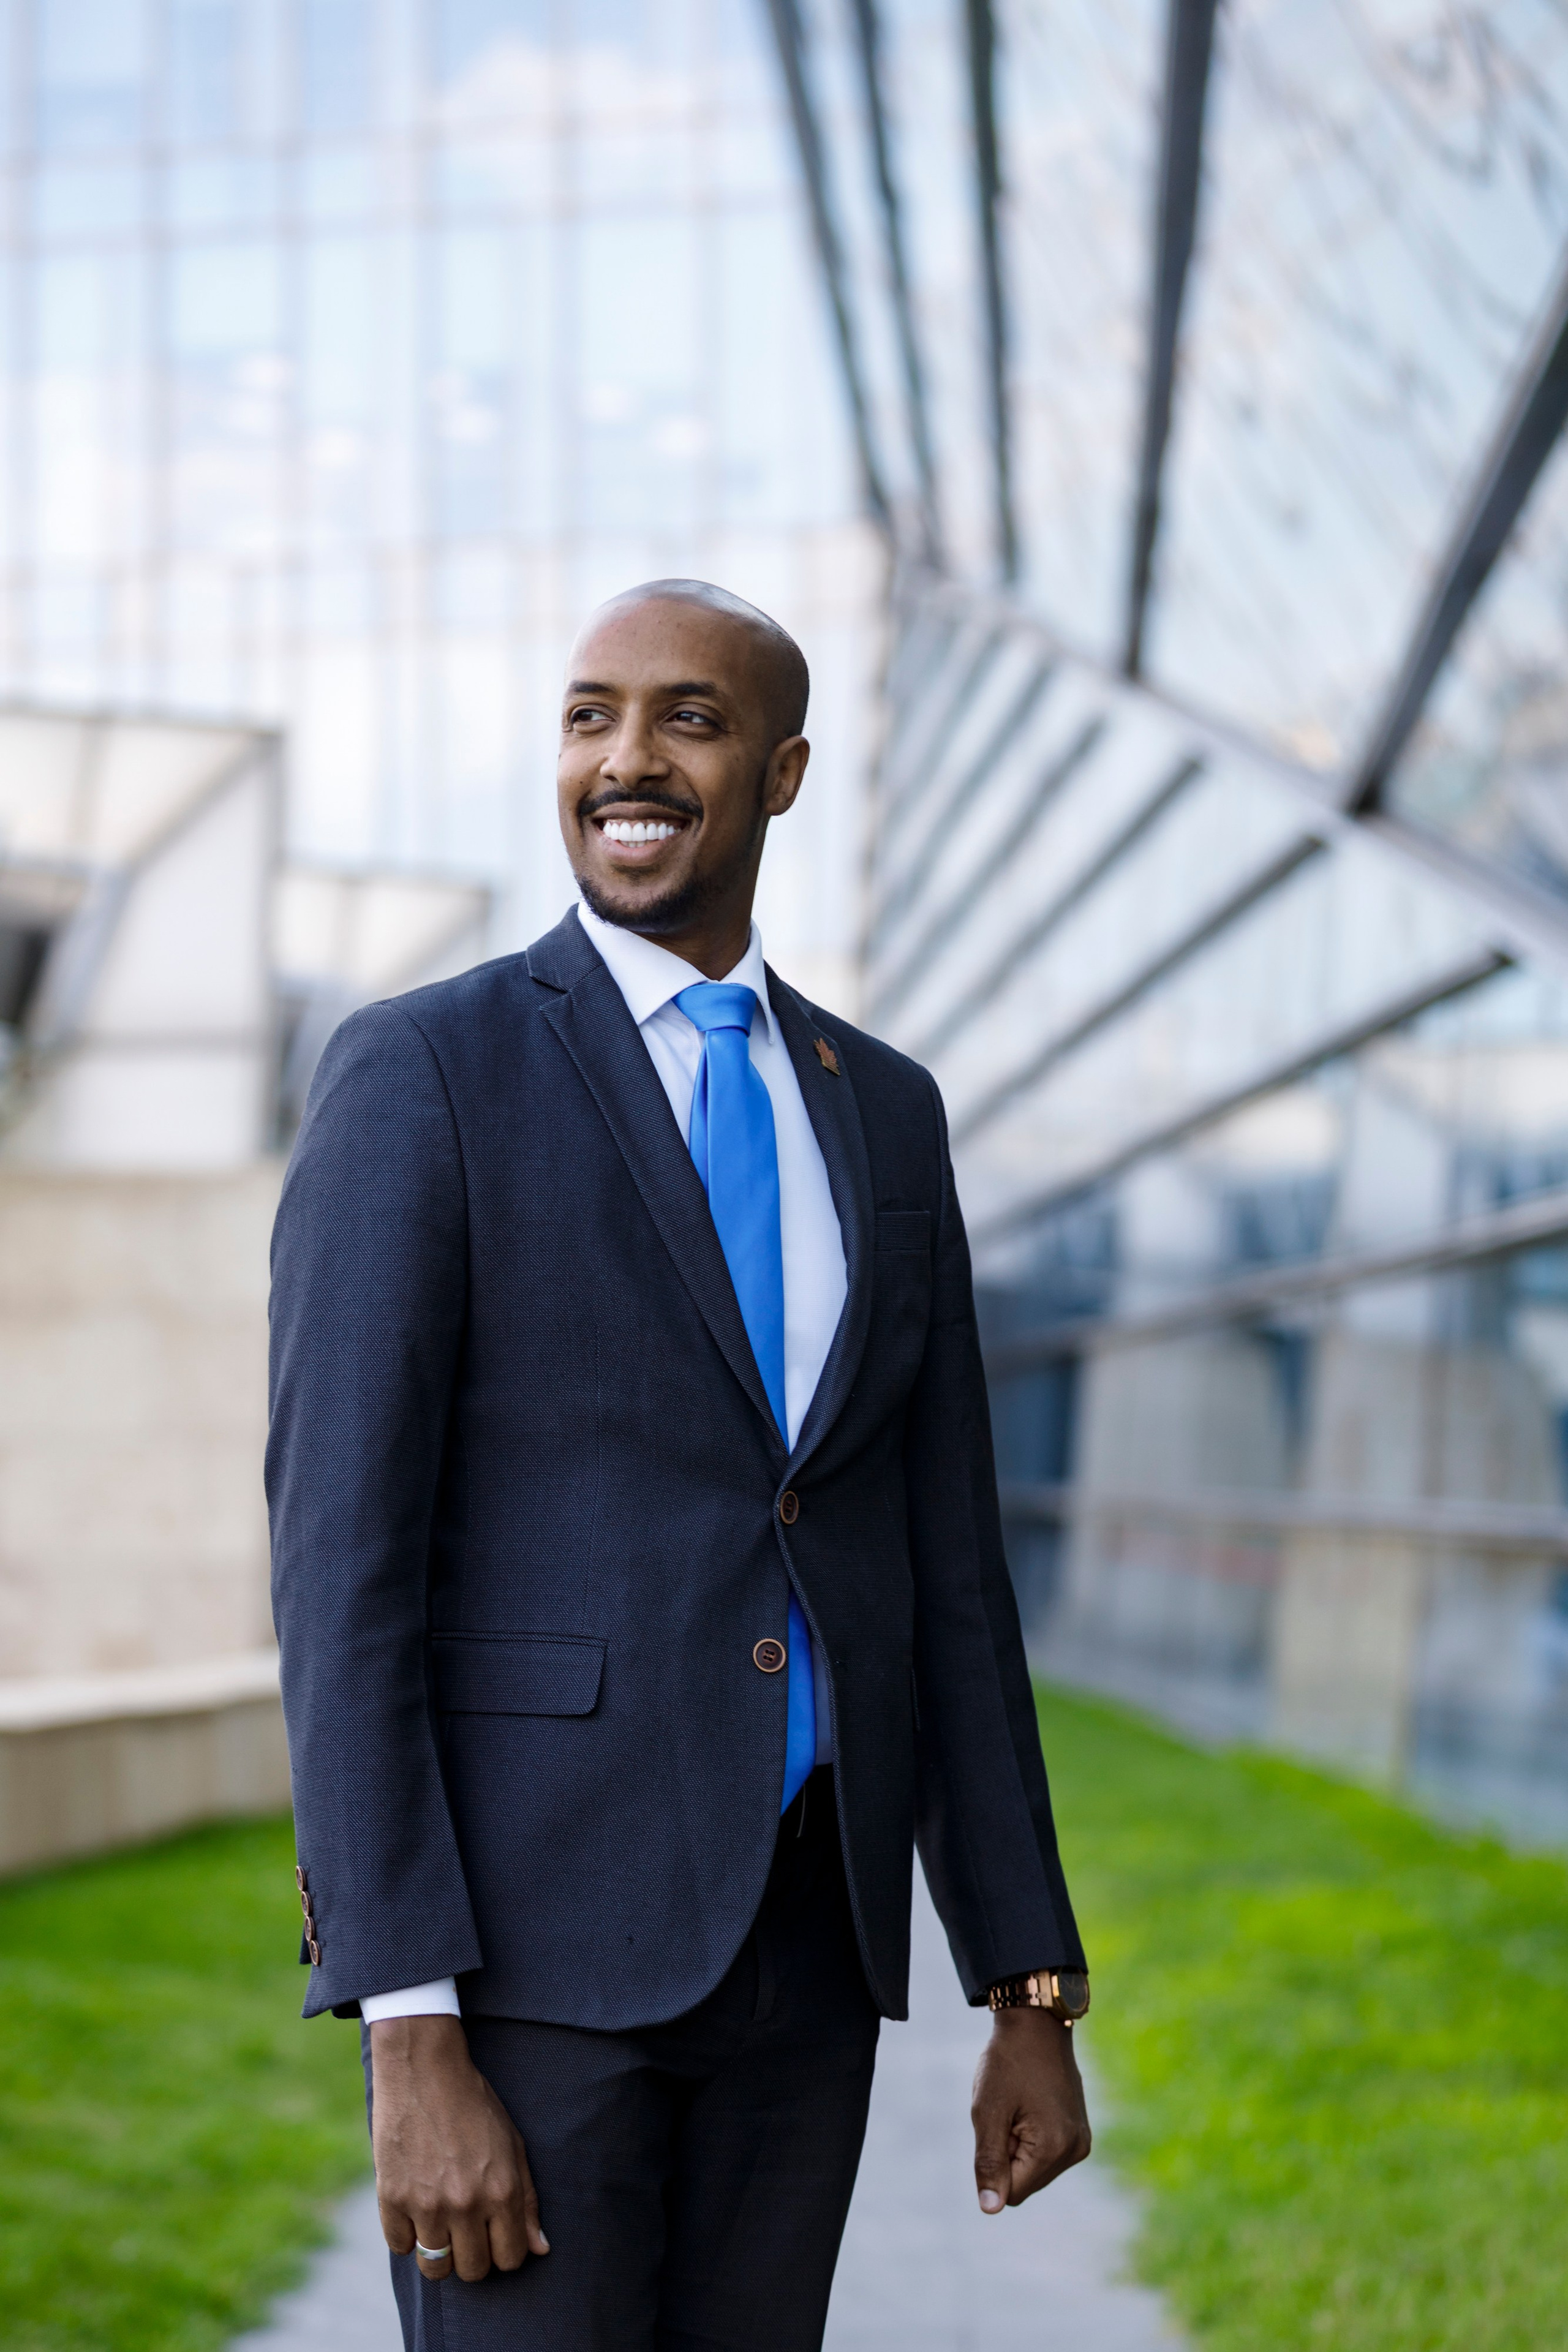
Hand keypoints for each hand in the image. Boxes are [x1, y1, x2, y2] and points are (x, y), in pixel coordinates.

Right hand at [370, 2015, 548, 2281]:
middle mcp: (465, 2203)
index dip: (505, 2251)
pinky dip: (407, 2234)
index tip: (496, 2235)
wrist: (423, 2069)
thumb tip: (540, 2248)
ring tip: (441, 2223)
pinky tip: (414, 2206)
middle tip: (467, 2229)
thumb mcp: (512, 2144)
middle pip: (473, 2271)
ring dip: (440, 2252)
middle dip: (474, 2256)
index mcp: (501, 2191)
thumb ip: (527, 2200)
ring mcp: (426, 2203)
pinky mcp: (391, 2198)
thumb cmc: (474, 2105)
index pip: (511, 2259)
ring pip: (435, 2268)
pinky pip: (400, 2246)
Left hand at [971, 2009, 1091, 2212]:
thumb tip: (990, 2208)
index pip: (1012, 2193)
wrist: (1037, 2024)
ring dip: (1018, 2146)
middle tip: (1008, 2111)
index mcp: (1054, 2148)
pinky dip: (1031, 2138)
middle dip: (1008, 2154)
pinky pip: (1046, 2155)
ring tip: (1020, 2106)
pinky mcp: (1080, 2132)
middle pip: (1025, 2183)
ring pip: (1034, 2171)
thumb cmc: (1008, 2062)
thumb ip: (988, 2162)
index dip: (994, 2162)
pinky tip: (1030, 2105)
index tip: (1000, 2123)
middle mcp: (1075, 2150)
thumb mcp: (988, 2110)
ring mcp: (1081, 2142)